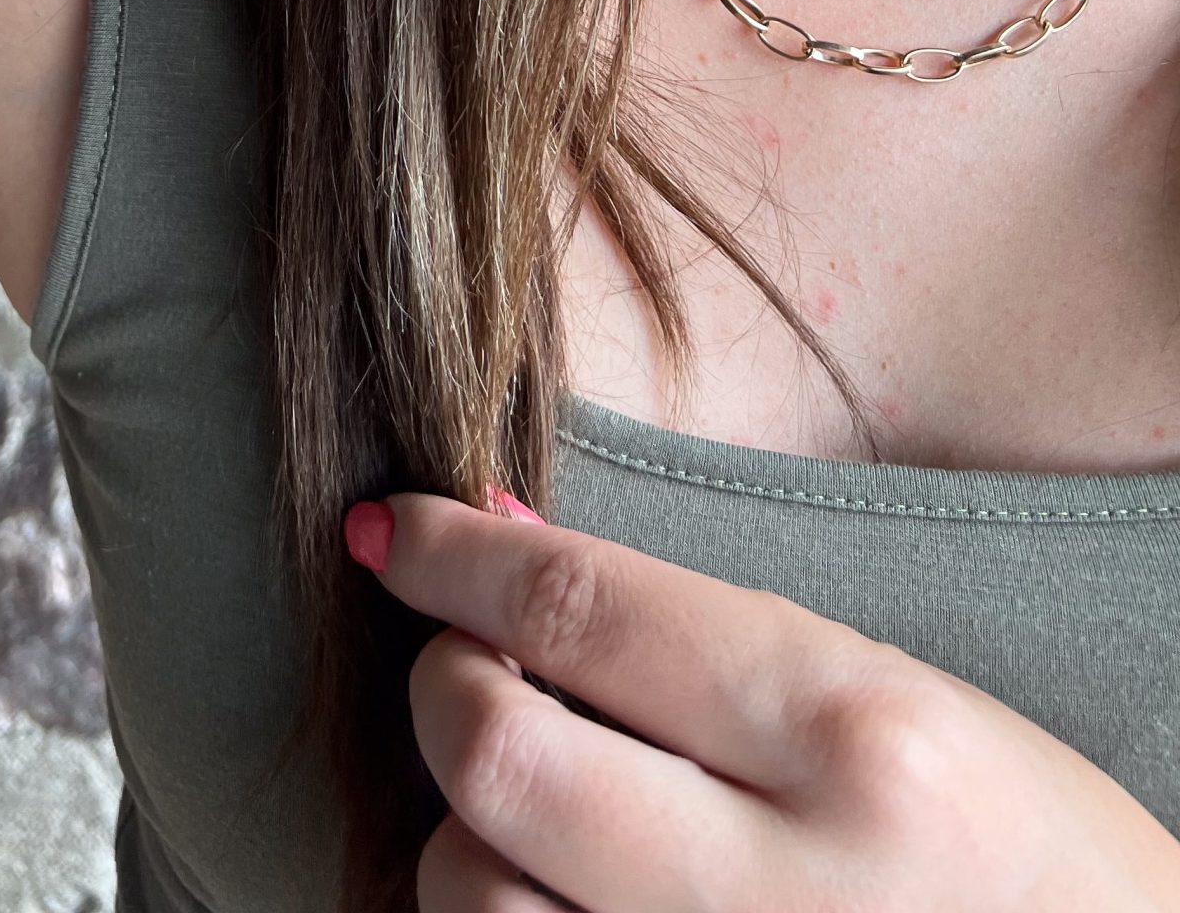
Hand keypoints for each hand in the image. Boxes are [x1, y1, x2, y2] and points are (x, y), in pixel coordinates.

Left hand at [344, 491, 1179, 910]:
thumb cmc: (1017, 856)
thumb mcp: (891, 701)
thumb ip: (691, 635)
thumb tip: (493, 536)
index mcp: (854, 740)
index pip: (583, 605)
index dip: (452, 556)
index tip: (388, 530)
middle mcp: (786, 886)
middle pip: (496, 752)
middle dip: (443, 686)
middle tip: (468, 667)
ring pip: (470, 895)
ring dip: (463, 836)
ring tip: (539, 817)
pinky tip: (547, 892)